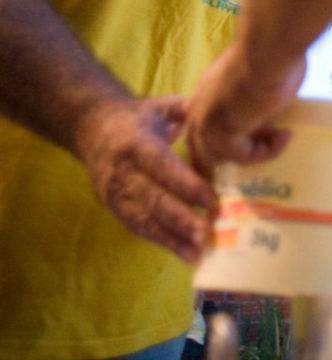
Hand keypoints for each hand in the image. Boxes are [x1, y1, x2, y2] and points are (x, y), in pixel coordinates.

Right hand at [75, 94, 217, 262]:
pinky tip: (184, 253)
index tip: (213, 202)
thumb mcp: (159, 106)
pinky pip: (137, 226)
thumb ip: (185, 109)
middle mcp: (123, 171)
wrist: (90, 127)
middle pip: (153, 199)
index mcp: (136, 144)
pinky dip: (161, 241)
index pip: (163, 168)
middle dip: (180, 219)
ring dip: (171, 238)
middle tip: (206, 234)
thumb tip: (212, 116)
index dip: (187, 186)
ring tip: (196, 253)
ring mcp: (115, 192)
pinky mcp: (113, 206)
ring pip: (144, 218)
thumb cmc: (136, 117)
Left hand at [186, 41, 304, 174]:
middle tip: (271, 137)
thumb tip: (269, 102)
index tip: (266, 126)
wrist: (268, 50)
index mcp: (205, 90)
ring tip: (281, 135)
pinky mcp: (221, 135)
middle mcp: (198, 107)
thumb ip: (254, 95)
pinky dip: (268, 151)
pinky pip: (245, 157)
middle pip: (204, 148)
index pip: (204, 126)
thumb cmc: (270, 53)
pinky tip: (286, 134)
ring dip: (254, 152)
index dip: (233, 133)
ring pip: (224, 156)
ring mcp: (206, 123)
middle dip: (237, 150)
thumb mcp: (259, 77)